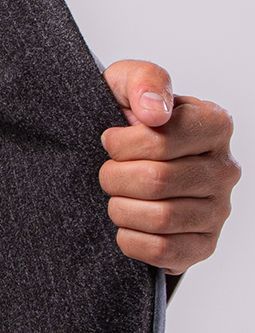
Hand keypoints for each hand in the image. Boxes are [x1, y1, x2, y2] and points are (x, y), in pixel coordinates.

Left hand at [99, 60, 238, 274]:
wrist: (126, 161)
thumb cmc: (127, 119)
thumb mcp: (126, 83)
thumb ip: (142, 81)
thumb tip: (155, 111)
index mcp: (215, 124)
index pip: (162, 139)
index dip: (122, 144)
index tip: (110, 141)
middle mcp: (225, 169)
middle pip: (156, 181)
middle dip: (115, 178)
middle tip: (107, 173)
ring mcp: (219, 210)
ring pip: (159, 219)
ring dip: (121, 209)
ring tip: (117, 197)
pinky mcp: (205, 245)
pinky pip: (163, 252)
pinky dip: (132, 240)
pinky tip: (127, 225)